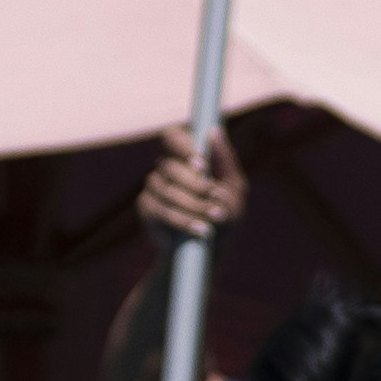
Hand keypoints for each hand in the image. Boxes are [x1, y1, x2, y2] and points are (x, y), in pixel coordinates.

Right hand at [136, 127, 242, 242]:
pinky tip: (200, 230)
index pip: (172, 136)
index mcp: (186, 155)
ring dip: (194, 205)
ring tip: (214, 219)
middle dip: (196, 185)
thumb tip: (214, 132)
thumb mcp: (234, 187)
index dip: (182, 146)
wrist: (211, 248)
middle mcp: (165, 167)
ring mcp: (153, 186)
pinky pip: (161, 211)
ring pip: (167, 191)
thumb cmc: (225, 212)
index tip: (201, 165)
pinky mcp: (146, 208)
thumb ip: (225, 160)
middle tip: (215, 197)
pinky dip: (183, 221)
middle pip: (170, 167)